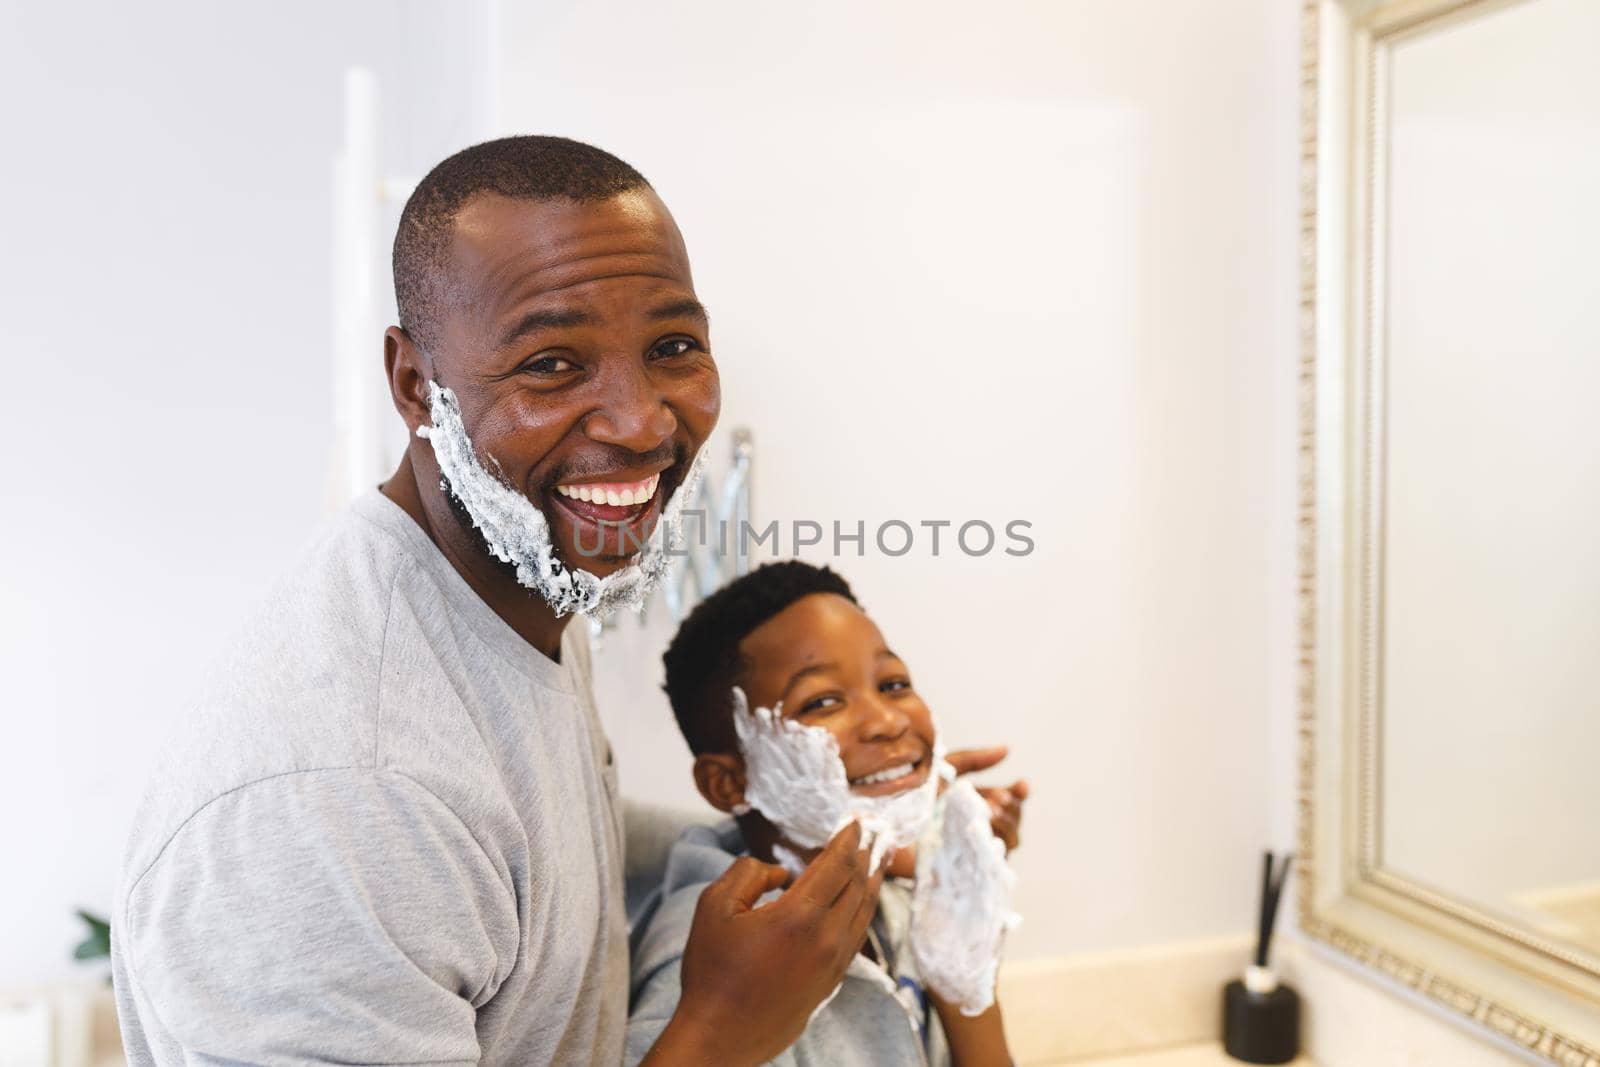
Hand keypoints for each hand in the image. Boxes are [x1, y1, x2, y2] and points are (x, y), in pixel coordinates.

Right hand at [645, 821, 886, 1065]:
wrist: (721, 1036)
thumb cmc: (713, 973)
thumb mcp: (714, 907)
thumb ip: (748, 873)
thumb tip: (779, 873)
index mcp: (799, 915)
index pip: (837, 865)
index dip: (849, 840)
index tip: (857, 822)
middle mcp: (825, 939)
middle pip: (857, 886)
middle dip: (864, 857)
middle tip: (869, 837)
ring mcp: (832, 964)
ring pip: (863, 914)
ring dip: (870, 885)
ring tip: (875, 865)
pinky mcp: (831, 983)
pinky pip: (856, 938)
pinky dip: (862, 914)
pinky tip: (857, 907)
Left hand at [882, 747, 1026, 875]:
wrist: (882, 822)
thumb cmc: (905, 796)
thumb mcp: (942, 770)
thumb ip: (973, 760)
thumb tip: (1006, 749)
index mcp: (968, 806)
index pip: (1006, 802)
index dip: (1018, 795)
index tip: (1021, 784)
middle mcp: (972, 828)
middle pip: (1012, 821)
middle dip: (1012, 807)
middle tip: (997, 798)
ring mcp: (969, 849)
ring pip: (1010, 840)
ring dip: (1008, 822)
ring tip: (990, 809)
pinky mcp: (964, 867)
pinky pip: (995, 860)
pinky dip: (997, 842)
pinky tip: (986, 827)